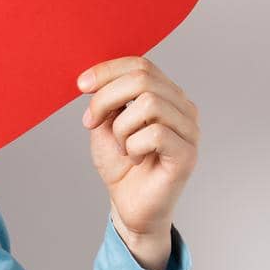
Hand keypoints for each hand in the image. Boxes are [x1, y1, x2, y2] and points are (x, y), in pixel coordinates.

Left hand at [76, 56, 199, 267]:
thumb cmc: (121, 165)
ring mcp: (189, 130)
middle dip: (105, 98)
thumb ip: (106, 100)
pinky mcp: (187, 154)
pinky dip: (133, 145)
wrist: (129, 205)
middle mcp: (183, 108)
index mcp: (166, 95)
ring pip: (148, 103)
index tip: (80, 85)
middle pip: (142, 79)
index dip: (107, 70)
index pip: (140, 64)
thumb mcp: (105, 125)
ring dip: (121, 127)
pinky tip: (135, 157)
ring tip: (121, 145)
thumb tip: (95, 79)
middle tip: (91, 122)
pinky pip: (155, 133)